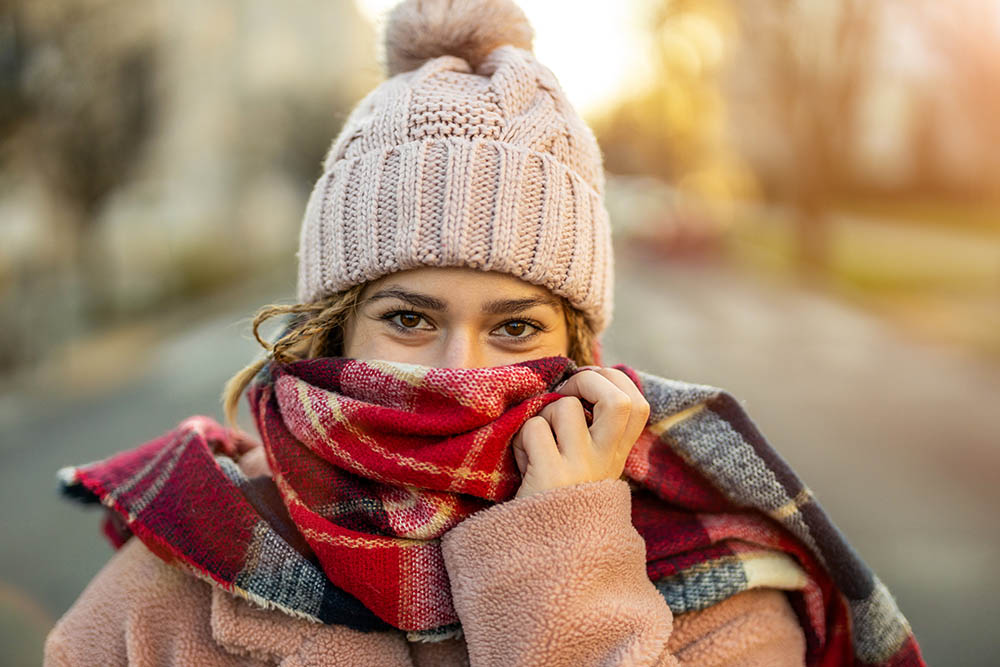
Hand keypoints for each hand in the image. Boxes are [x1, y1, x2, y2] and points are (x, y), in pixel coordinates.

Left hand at [511, 367, 649, 498]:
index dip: (614, 381)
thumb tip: (582, 381)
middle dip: (586, 380)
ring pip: (565, 407)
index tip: (587, 386)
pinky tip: (524, 464)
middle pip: (619, 399)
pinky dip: (522, 438)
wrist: (545, 559)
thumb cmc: (556, 501)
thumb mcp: (585, 467)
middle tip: (565, 395)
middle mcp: (606, 461)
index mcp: (617, 456)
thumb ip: (592, 432)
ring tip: (538, 443)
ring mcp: (581, 469)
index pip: (639, 403)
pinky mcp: (552, 476)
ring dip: (542, 415)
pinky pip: (534, 428)